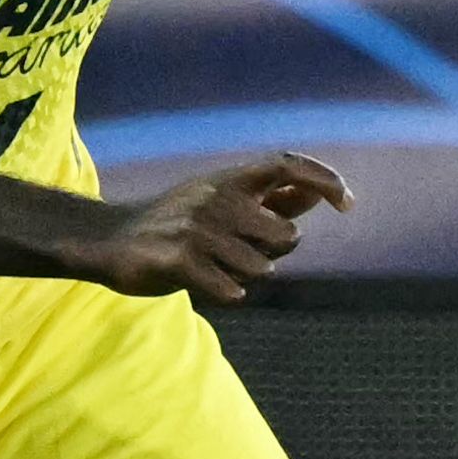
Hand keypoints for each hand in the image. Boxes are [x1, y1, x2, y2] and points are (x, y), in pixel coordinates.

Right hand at [83, 153, 352, 303]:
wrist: (109, 240)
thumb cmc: (177, 224)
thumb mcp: (223, 202)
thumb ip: (271, 200)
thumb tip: (318, 193)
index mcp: (230, 179)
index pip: (288, 165)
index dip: (324, 178)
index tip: (348, 202)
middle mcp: (217, 198)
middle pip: (286, 236)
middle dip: (276, 253)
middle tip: (244, 253)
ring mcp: (197, 228)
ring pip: (261, 268)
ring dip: (245, 276)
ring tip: (214, 267)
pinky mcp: (178, 260)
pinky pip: (231, 290)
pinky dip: (227, 293)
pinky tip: (207, 284)